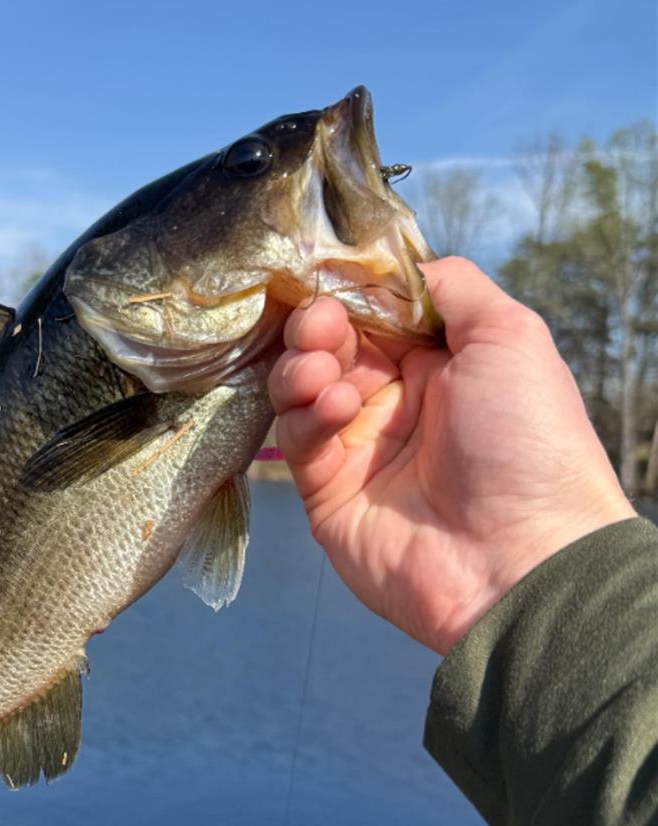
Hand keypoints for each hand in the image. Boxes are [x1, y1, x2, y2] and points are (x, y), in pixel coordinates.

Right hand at [267, 258, 635, 654]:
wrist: (517, 557)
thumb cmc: (526, 441)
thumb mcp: (511, 335)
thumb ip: (450, 286)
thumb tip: (394, 267)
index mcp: (442, 364)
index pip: (375, 312)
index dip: (350, 292)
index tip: (332, 278)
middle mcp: (399, 402)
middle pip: (332, 345)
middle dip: (318, 325)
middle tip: (322, 325)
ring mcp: (360, 449)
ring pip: (303, 388)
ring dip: (303, 366)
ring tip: (321, 372)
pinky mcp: (327, 493)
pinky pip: (298, 440)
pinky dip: (306, 415)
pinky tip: (334, 411)